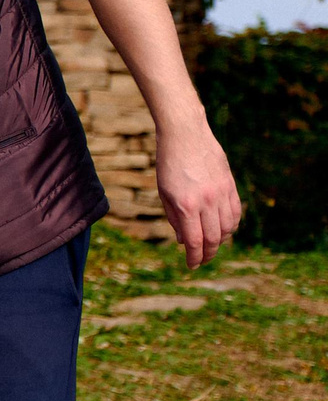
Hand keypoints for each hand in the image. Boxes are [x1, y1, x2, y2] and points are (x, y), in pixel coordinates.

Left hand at [155, 121, 242, 267]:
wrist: (186, 135)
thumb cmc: (168, 164)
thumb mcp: (164, 193)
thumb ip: (174, 218)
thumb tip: (184, 241)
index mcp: (185, 205)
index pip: (194, 241)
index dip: (194, 257)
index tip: (191, 266)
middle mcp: (206, 201)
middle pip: (213, 238)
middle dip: (207, 254)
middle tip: (201, 261)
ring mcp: (221, 193)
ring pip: (227, 228)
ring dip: (220, 241)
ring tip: (210, 246)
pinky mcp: (231, 185)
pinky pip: (236, 213)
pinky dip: (231, 226)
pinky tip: (223, 230)